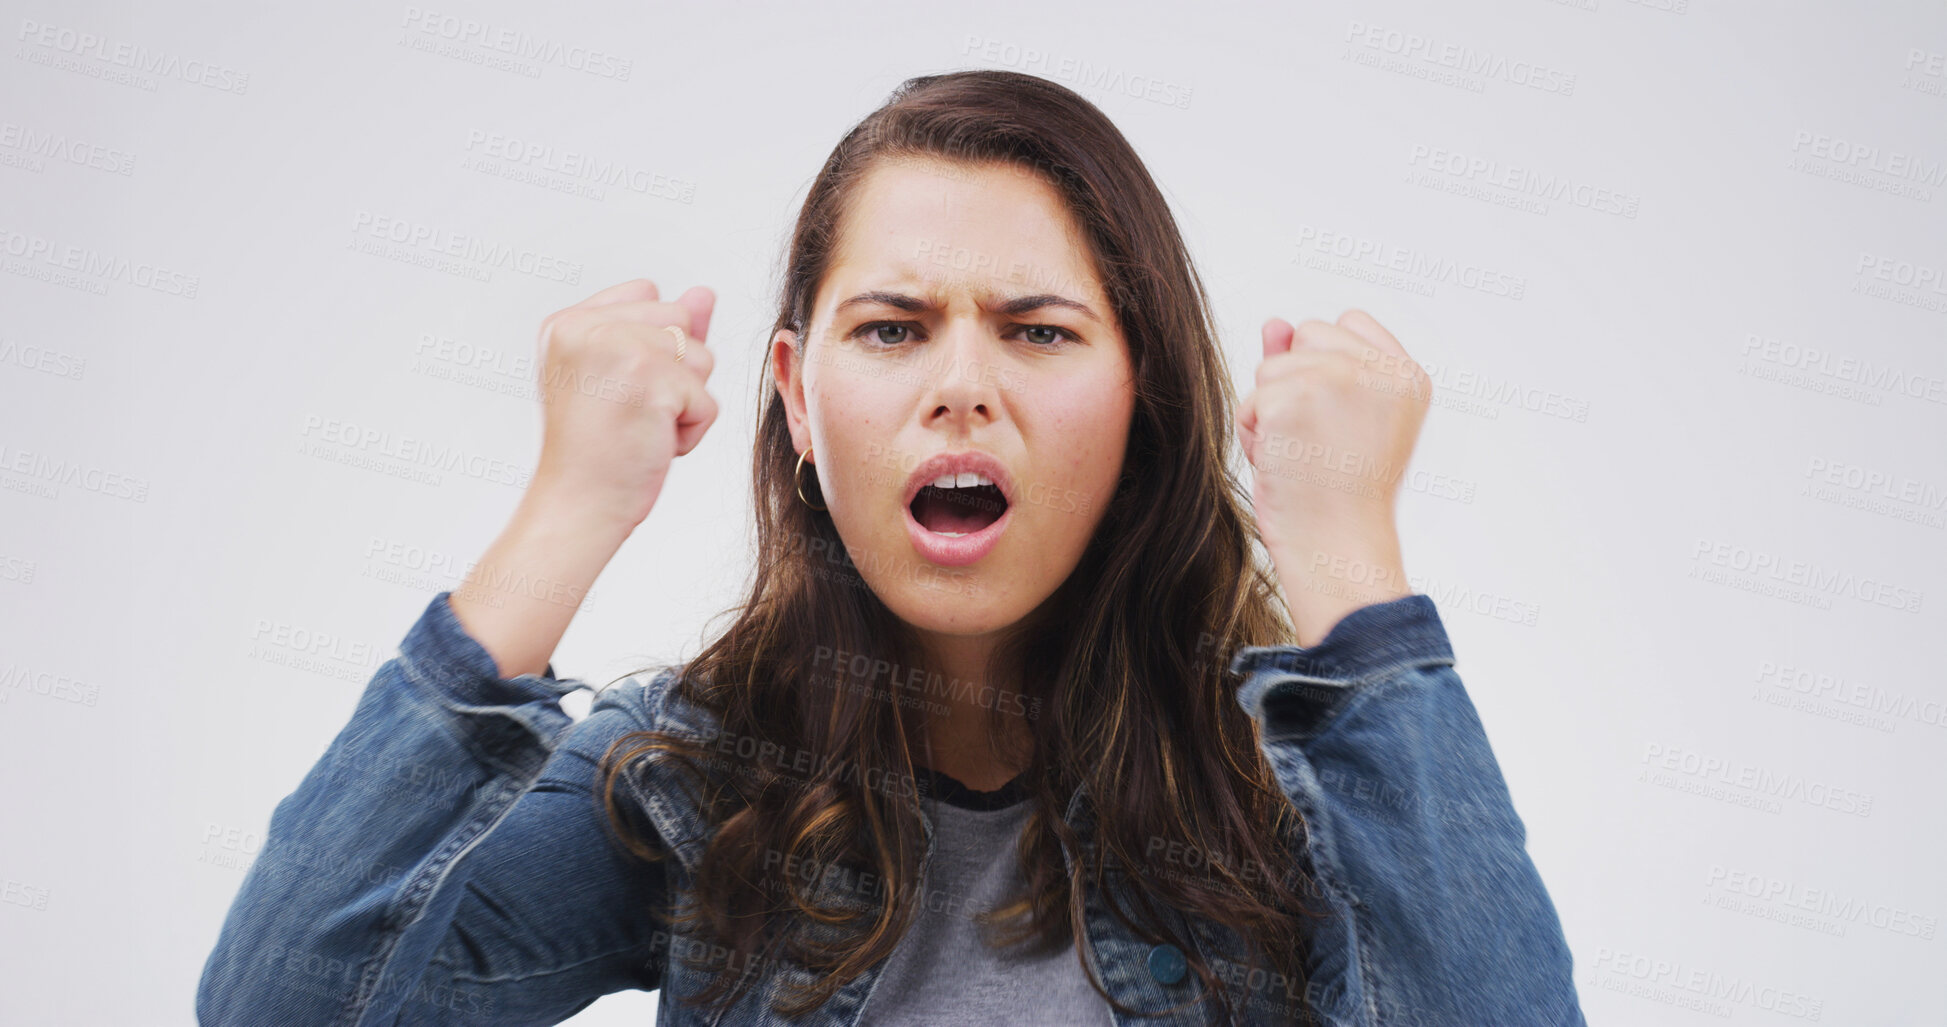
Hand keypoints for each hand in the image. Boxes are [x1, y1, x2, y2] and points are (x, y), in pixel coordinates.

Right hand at [532, 278, 718, 530]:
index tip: (618, 386)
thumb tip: (705, 293)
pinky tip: (650, 445)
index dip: (653, 342)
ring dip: (684, 402)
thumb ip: (661, 331)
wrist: (578, 504)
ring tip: (639, 427)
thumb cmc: (597, 449)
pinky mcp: (652, 379)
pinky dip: (691, 432)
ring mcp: (620, 348)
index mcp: (568, 322)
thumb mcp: (622, 378)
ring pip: (702, 357)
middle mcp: (588, 327)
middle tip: (628, 410)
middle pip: (680, 319)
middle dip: (674, 371)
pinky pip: (708, 400)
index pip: (647, 291)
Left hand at [1235, 310, 1431, 645]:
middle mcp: (1381, 370)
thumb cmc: (1340, 496)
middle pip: (1306, 335)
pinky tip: (1284, 465)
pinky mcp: (1295, 397)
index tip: (1339, 420)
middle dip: (1296, 384)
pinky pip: (1251, 400)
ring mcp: (1339, 379)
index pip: (1348, 323)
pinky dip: (1254, 434)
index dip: (1327, 365)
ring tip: (1302, 456)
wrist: (1338, 548)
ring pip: (1271, 367)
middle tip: (1319, 442)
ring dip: (1272, 412)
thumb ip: (1313, 363)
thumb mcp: (1338, 420)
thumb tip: (1274, 323)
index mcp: (1408, 375)